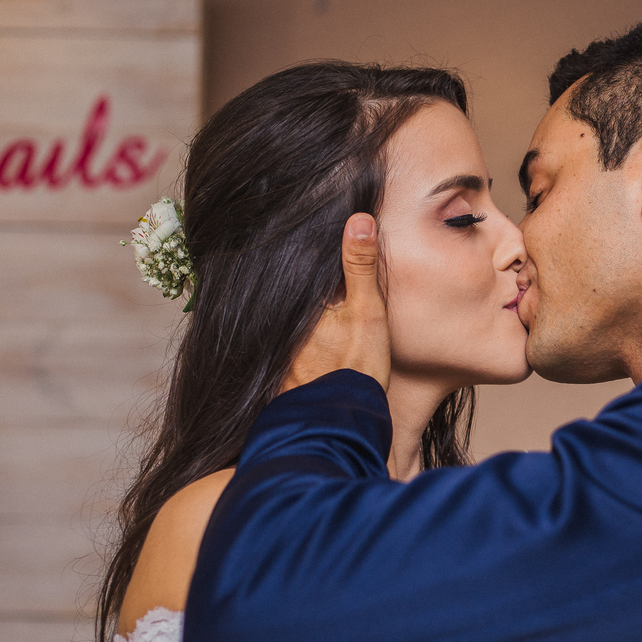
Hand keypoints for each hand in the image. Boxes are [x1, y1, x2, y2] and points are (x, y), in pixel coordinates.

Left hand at [283, 213, 389, 391]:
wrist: (338, 423)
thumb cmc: (356, 367)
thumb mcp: (367, 312)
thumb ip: (360, 266)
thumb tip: (358, 218)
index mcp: (299, 299)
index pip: (299, 261)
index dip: (306, 242)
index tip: (302, 219)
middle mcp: (278, 318)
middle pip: (285, 284)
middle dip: (289, 266)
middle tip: (293, 236)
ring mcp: (274, 342)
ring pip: (280, 309)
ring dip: (285, 296)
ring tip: (294, 275)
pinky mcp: (276, 363)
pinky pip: (276, 333)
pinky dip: (285, 323)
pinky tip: (301, 325)